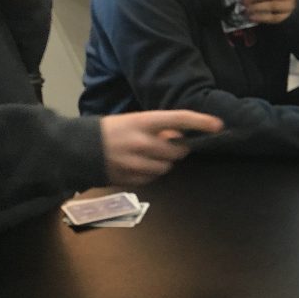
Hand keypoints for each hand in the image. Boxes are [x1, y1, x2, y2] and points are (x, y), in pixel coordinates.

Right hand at [100, 110, 223, 185]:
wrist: (80, 148)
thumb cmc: (112, 130)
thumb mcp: (135, 121)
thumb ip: (158, 129)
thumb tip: (180, 137)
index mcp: (143, 122)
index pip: (179, 119)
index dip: (201, 122)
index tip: (218, 126)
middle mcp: (141, 142)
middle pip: (177, 151)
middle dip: (177, 149)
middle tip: (167, 145)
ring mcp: (135, 162)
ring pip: (166, 167)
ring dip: (163, 162)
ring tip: (147, 155)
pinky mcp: (130, 178)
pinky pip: (153, 178)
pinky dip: (151, 173)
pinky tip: (137, 165)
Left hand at [242, 0, 296, 24]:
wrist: (297, 14)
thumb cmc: (281, 4)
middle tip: (244, 1)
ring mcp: (287, 7)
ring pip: (272, 5)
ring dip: (257, 7)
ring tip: (247, 10)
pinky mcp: (286, 18)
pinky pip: (273, 18)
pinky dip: (261, 17)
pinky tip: (252, 18)